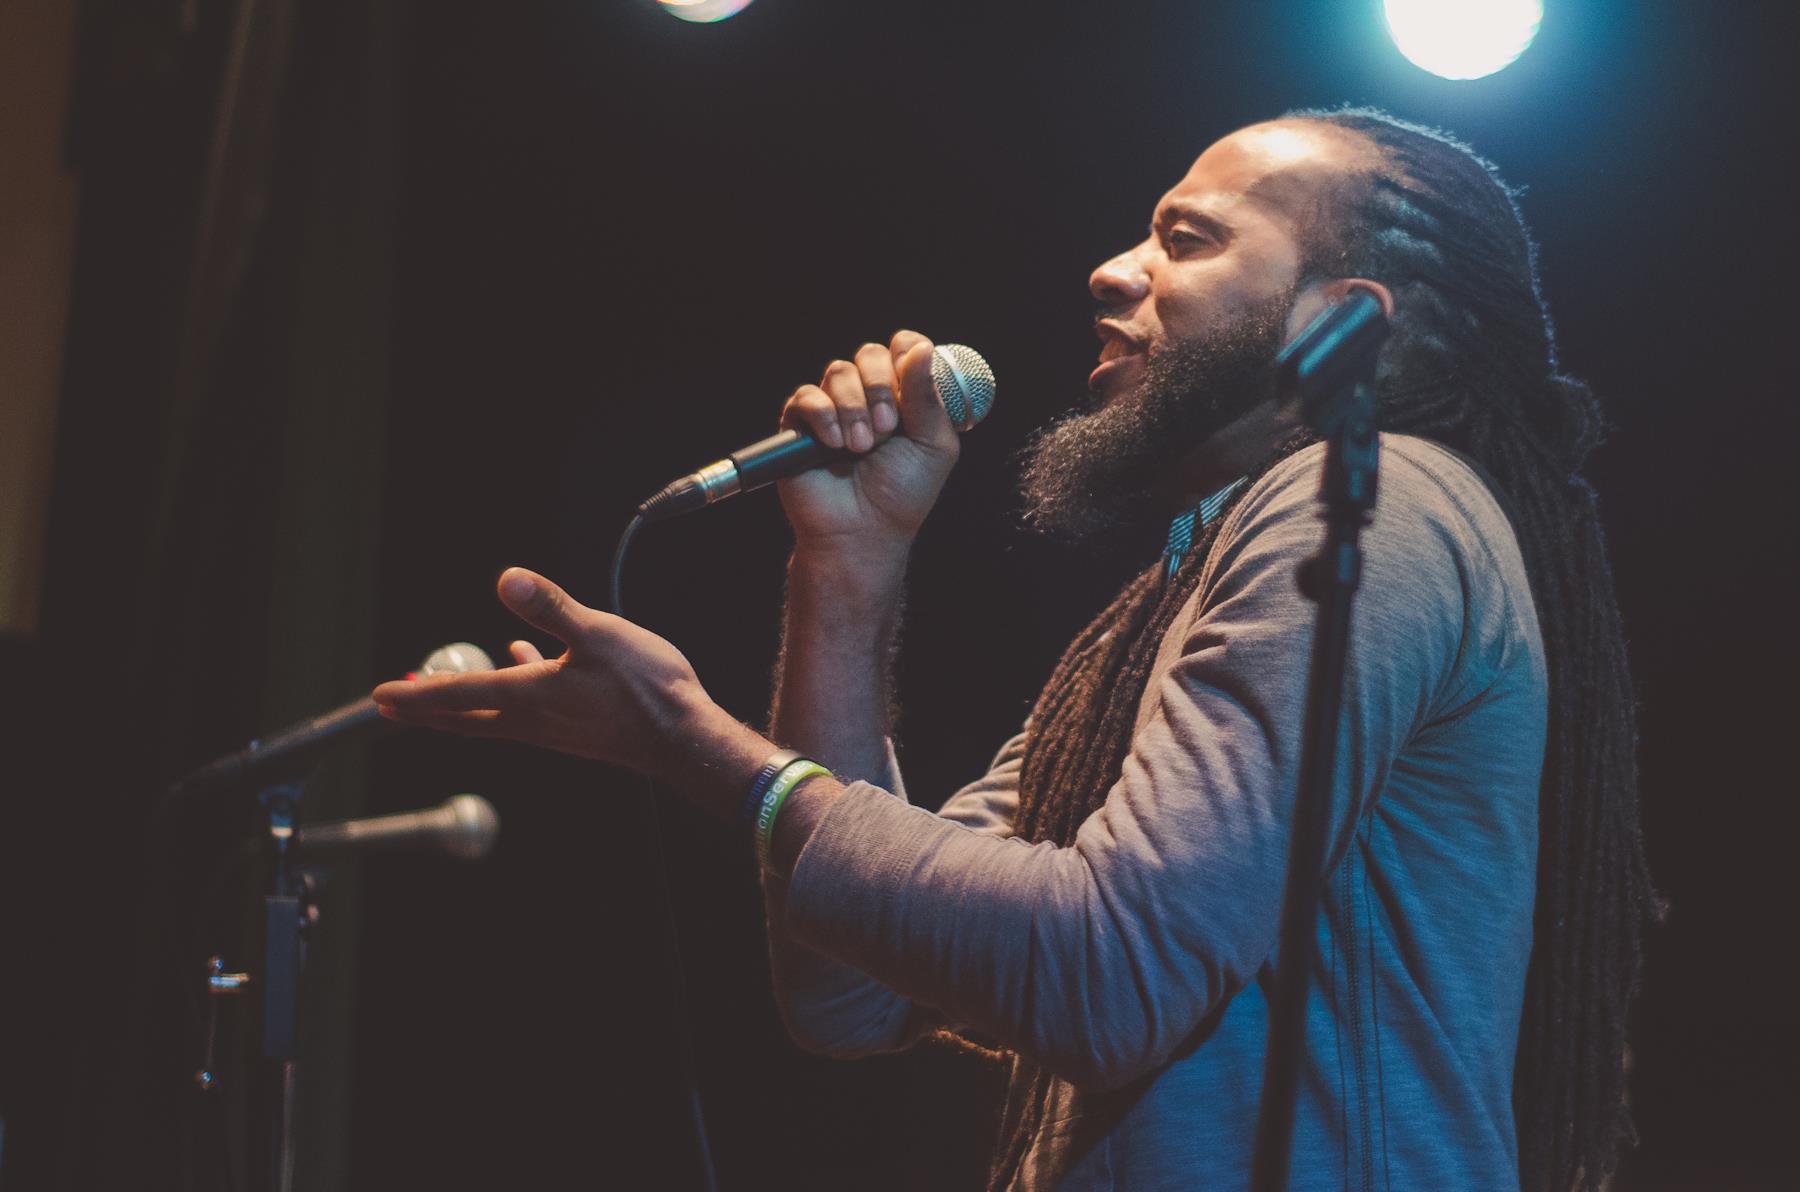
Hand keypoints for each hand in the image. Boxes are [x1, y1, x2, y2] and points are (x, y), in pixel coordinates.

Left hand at [373, 567, 732, 779]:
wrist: (682, 738)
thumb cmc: (645, 688)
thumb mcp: (598, 635)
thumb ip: (550, 608)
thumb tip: (507, 579)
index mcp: (530, 696)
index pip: (459, 694)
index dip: (417, 694)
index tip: (380, 697)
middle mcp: (533, 719)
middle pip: (465, 717)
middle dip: (425, 710)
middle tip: (389, 706)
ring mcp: (553, 728)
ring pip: (492, 716)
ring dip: (461, 704)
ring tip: (440, 693)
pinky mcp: (574, 729)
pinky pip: (525, 710)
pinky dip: (509, 690)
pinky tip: (523, 663)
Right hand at [777, 330, 960, 558]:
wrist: (862, 531)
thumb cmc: (902, 494)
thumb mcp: (933, 445)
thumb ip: (928, 396)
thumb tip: (922, 347)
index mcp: (903, 397)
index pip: (903, 348)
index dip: (906, 354)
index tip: (909, 378)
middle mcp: (868, 397)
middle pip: (869, 354)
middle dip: (880, 387)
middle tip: (887, 428)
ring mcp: (833, 409)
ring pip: (838, 371)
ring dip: (854, 408)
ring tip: (861, 448)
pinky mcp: (800, 425)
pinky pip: (806, 396)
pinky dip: (823, 416)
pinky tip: (834, 445)